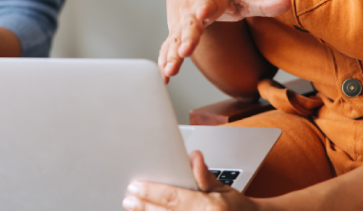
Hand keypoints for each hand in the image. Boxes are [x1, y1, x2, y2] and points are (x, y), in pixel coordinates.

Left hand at [122, 150, 259, 210]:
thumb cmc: (234, 207)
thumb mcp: (223, 188)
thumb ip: (204, 175)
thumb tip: (194, 156)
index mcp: (210, 207)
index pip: (173, 197)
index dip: (151, 192)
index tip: (135, 186)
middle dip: (143, 206)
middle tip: (128, 198)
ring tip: (133, 207)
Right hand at [160, 0, 288, 80]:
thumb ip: (262, 4)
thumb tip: (288, 3)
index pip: (208, 3)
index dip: (205, 8)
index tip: (202, 13)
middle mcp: (191, 11)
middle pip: (188, 25)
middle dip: (186, 38)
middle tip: (184, 51)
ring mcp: (179, 23)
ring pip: (174, 39)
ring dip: (172, 55)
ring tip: (170, 71)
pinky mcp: (174, 33)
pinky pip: (167, 47)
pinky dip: (164, 60)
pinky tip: (164, 77)